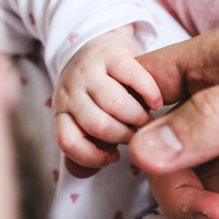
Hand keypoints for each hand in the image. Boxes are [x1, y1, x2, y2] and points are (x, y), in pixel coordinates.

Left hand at [55, 26, 162, 177]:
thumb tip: (91, 171)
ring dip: (137, 117)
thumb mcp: (85, 120)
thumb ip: (86, 147)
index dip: (92, 156)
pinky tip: (156, 101)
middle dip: (124, 136)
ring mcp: (89, 71)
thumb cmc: (96, 95)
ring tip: (146, 120)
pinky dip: (149, 92)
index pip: (68, 141)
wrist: (97, 47)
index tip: (113, 157)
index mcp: (62, 112)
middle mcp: (70, 91)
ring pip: (114, 104)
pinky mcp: (111, 54)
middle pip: (98, 125)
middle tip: (138, 136)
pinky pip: (133, 76)